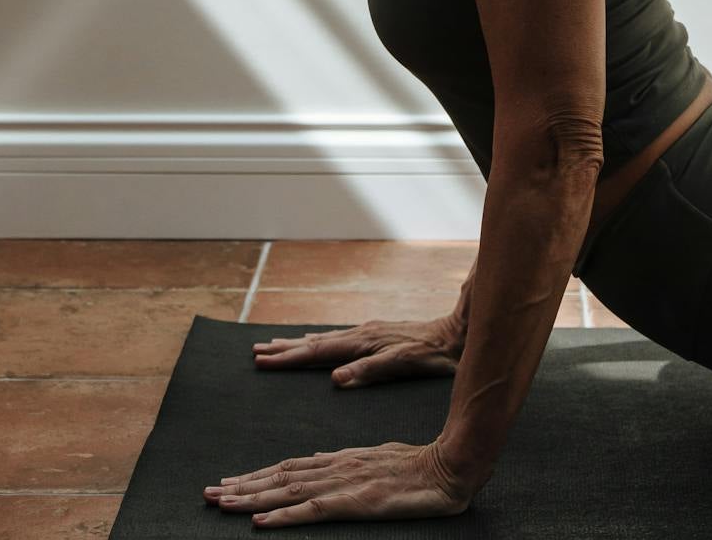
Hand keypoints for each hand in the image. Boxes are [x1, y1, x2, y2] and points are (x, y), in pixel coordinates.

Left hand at [202, 438, 477, 524]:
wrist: (450, 466)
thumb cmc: (419, 467)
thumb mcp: (378, 460)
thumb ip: (347, 463)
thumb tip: (319, 462)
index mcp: (341, 459)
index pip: (289, 467)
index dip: (257, 476)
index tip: (228, 484)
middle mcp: (336, 467)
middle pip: (279, 476)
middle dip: (241, 486)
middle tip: (207, 494)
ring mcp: (344, 483)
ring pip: (287, 490)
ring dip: (250, 499)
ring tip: (220, 503)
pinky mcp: (355, 502)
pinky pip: (311, 511)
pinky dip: (282, 515)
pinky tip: (260, 522)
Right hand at [251, 317, 461, 386]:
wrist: (456, 335)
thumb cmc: (431, 355)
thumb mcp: (402, 364)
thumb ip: (369, 370)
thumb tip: (335, 378)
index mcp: (362, 342)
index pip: (316, 351)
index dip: (288, 358)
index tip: (261, 360)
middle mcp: (360, 333)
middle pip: (314, 342)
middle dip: (284, 348)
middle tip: (255, 352)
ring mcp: (367, 333)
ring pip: (324, 339)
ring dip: (298, 344)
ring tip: (275, 345)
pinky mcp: (375, 336)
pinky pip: (338, 339)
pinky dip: (319, 342)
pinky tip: (316, 343)